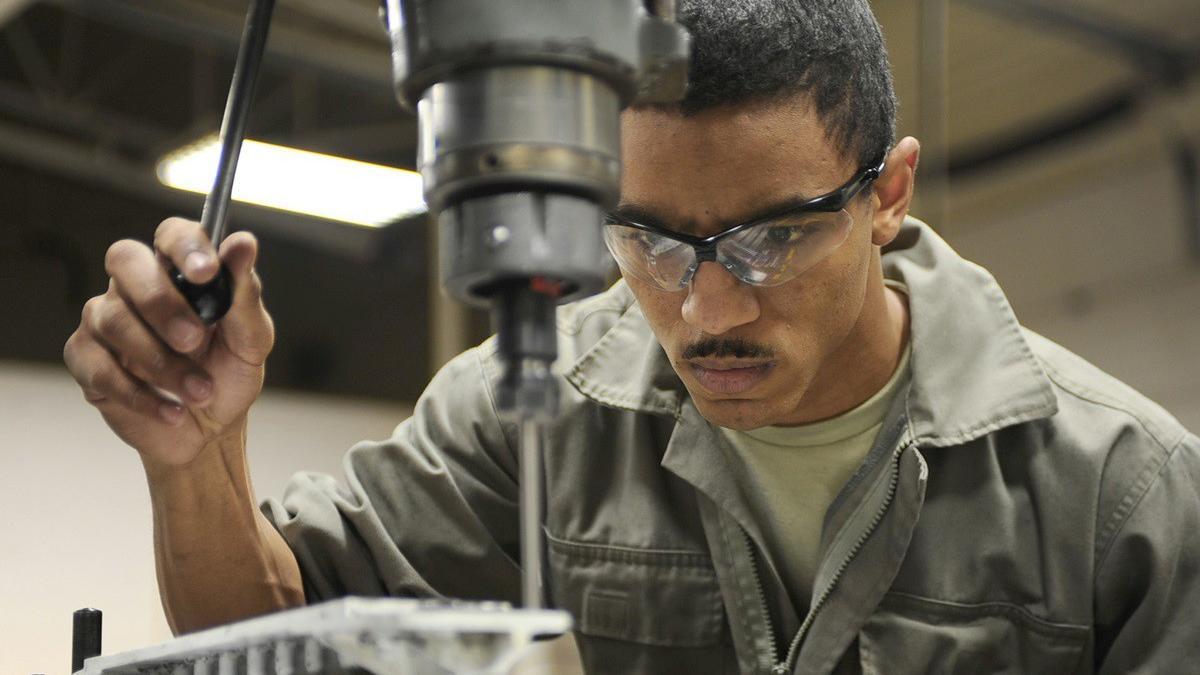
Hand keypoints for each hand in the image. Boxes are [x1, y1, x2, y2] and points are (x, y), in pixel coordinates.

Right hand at [64, 217, 274, 465]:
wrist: (210, 429)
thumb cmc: (229, 374)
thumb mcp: (250, 340)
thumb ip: (245, 294)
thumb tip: (244, 243)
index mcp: (180, 272)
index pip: (171, 235)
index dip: (185, 246)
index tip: (207, 271)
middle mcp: (136, 286)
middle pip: (124, 260)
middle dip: (159, 300)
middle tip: (194, 340)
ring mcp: (105, 320)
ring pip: (114, 320)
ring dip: (161, 362)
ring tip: (200, 391)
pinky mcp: (87, 359)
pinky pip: (100, 368)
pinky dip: (141, 394)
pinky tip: (172, 411)